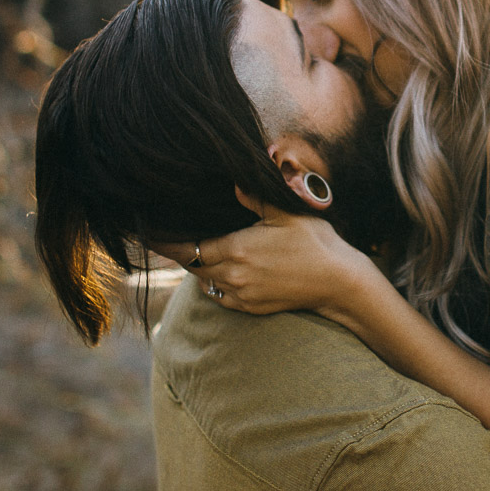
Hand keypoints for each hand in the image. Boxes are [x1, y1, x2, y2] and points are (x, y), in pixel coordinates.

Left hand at [148, 189, 383, 319]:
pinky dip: (216, 283)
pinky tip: (221, 271)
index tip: (150, 236)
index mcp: (236, 248)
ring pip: (206, 281)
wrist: (338, 282)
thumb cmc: (315, 242)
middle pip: (193, 265)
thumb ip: (254, 197)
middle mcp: (233, 275)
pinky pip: (221, 296)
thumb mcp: (285, 212)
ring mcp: (241, 295)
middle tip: (167, 239)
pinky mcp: (251, 308)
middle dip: (182, 253)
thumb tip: (233, 182)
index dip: (167, 243)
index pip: (189, 247)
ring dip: (200, 268)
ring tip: (196, 251)